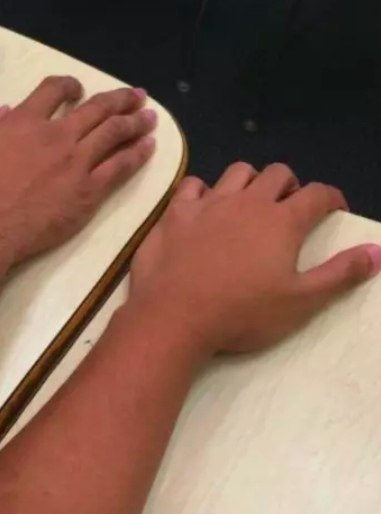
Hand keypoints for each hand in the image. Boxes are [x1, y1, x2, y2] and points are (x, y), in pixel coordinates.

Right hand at [0, 76, 156, 266]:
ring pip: (114, 134)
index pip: (54, 91)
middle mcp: (57, 135)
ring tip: (150, 117)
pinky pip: (119, 168)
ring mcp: (76, 163)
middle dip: (119, 100)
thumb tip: (5, 112)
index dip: (70, 85)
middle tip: (136, 97)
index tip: (79, 89)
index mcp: (25, 121)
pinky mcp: (88, 191)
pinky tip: (149, 147)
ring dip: (135, 122)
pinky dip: (136, 155)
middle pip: (96, 109)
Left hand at [129, 162, 380, 354]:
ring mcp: (208, 204)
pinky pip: (192, 186)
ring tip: (247, 204)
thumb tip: (378, 251)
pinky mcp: (175, 214)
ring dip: (249, 182)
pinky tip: (202, 208)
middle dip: (289, 186)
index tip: (332, 210)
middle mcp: (247, 203)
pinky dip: (202, 191)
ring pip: (236, 172)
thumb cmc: (242, 314)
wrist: (176, 317)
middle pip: (277, 174)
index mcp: (282, 222)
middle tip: (287, 208)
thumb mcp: (300, 302)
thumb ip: (340, 274)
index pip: (318, 194)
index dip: (331, 198)